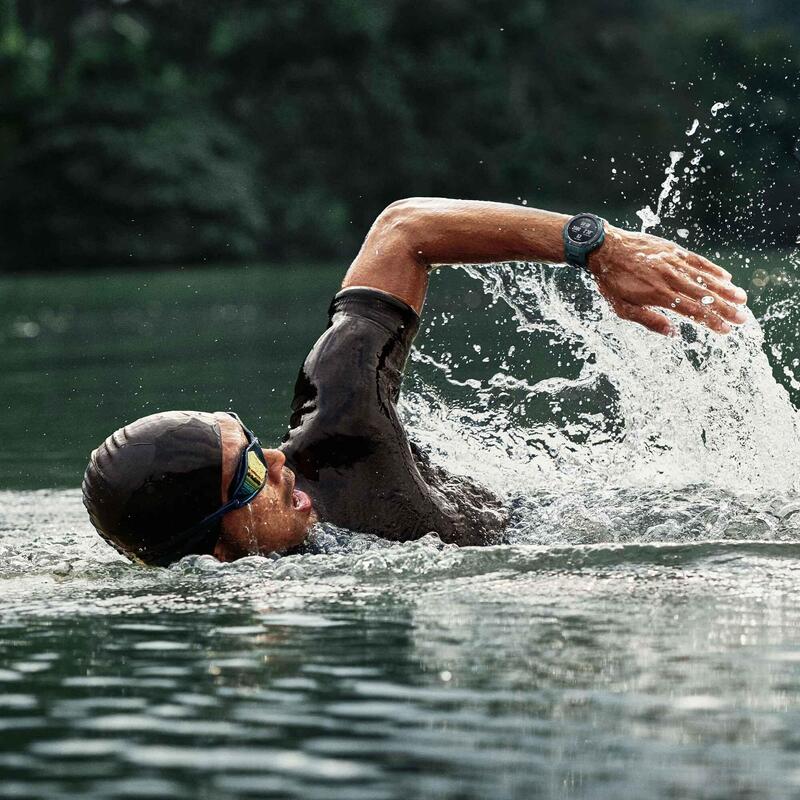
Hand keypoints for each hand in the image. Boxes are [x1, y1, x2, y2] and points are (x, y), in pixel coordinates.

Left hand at [586, 226, 748, 335]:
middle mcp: (669, 277)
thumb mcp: (622, 308)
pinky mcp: (672, 250)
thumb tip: (672, 333)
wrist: (604, 248)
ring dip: (725, 289)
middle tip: (743, 318)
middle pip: (703, 295)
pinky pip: (697, 260)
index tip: (726, 330)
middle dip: (725, 308)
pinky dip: (712, 269)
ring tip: (742, 299)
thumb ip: (648, 320)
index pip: (691, 310)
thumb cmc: (611, 282)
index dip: (710, 321)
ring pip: (704, 277)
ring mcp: (672, 262)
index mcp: (657, 295)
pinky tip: (726, 276)